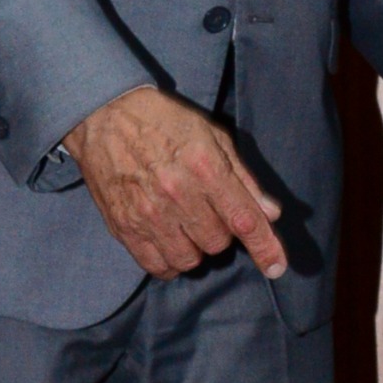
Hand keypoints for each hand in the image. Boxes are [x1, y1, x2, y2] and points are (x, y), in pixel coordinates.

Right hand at [66, 86, 288, 278]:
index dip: (265, 247)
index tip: (277, 267)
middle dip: (221, 232)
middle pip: (218, 242)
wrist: (104, 116)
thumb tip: (271, 214)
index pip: (244, 219)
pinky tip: (170, 242)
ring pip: (189, 259)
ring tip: (187, 225)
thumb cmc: (165, 122)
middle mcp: (177, 194)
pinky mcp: (123, 226)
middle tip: (208, 211)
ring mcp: (147, 213)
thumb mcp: (213, 136)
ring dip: (196, 248)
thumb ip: (243, 178)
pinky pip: (157, 266)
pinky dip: (170, 261)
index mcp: (205, 167)